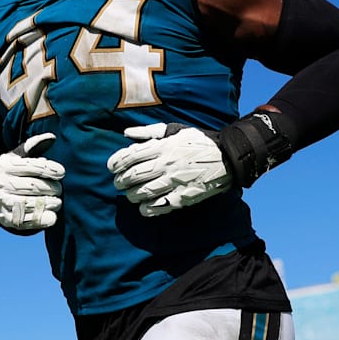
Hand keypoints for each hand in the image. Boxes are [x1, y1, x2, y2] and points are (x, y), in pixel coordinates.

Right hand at [0, 134, 64, 230]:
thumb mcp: (17, 156)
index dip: (48, 169)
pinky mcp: (4, 218)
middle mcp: (1, 183)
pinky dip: (39, 221)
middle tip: (59, 189)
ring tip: (57, 202)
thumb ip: (34, 146)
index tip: (62, 172)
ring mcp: (1, 202)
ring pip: (28, 204)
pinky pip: (23, 222)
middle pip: (31, 186)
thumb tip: (51, 137)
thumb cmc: (11, 171)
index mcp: (6, 166)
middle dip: (50, 188)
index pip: (30, 167)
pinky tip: (51, 217)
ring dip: (47, 204)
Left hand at [107, 124, 229, 215]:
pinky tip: (143, 207)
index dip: (116, 163)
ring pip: (143, 192)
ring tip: (130, 194)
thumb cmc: (198, 142)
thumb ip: (148, 132)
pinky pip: (159, 206)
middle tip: (119, 183)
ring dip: (131, 195)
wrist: (227, 157)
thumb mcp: (174, 130)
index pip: (131, 156)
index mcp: (163, 146)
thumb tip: (126, 133)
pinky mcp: (183, 197)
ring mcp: (174, 181)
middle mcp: (166, 164)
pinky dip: (147, 209)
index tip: (111, 167)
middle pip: (133, 175)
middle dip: (121, 181)